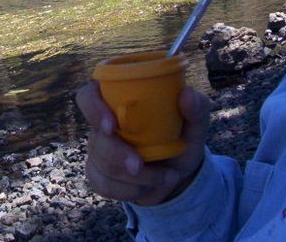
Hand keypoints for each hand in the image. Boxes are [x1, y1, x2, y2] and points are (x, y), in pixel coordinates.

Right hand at [76, 82, 209, 205]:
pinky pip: (103, 185)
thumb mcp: (196, 122)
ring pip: (102, 165)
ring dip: (136, 178)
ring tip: (167, 177)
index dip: (93, 109)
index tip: (111, 126)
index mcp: (119, 99)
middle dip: (118, 156)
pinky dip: (129, 191)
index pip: (89, 96)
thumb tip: (186, 94)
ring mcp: (98, 149)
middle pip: (96, 138)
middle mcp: (103, 123)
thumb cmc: (183, 136)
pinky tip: (148, 188)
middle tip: (140, 166)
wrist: (180, 172)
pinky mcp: (98, 173)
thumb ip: (197, 106)